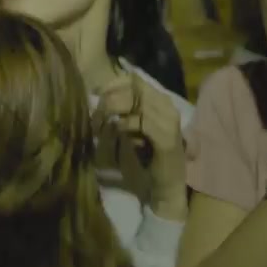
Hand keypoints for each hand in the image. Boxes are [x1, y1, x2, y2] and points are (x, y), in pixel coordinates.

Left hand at [93, 72, 187, 216]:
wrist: (164, 187)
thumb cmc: (146, 158)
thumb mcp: (131, 129)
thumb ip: (122, 112)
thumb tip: (99, 98)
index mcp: (160, 101)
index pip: (135, 79)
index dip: (113, 84)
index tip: (96, 95)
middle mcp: (168, 106)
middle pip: (135, 88)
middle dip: (111, 98)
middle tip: (96, 114)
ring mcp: (170, 122)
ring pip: (139, 103)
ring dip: (115, 110)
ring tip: (101, 123)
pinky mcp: (168, 139)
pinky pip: (143, 123)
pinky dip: (126, 125)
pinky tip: (117, 131)